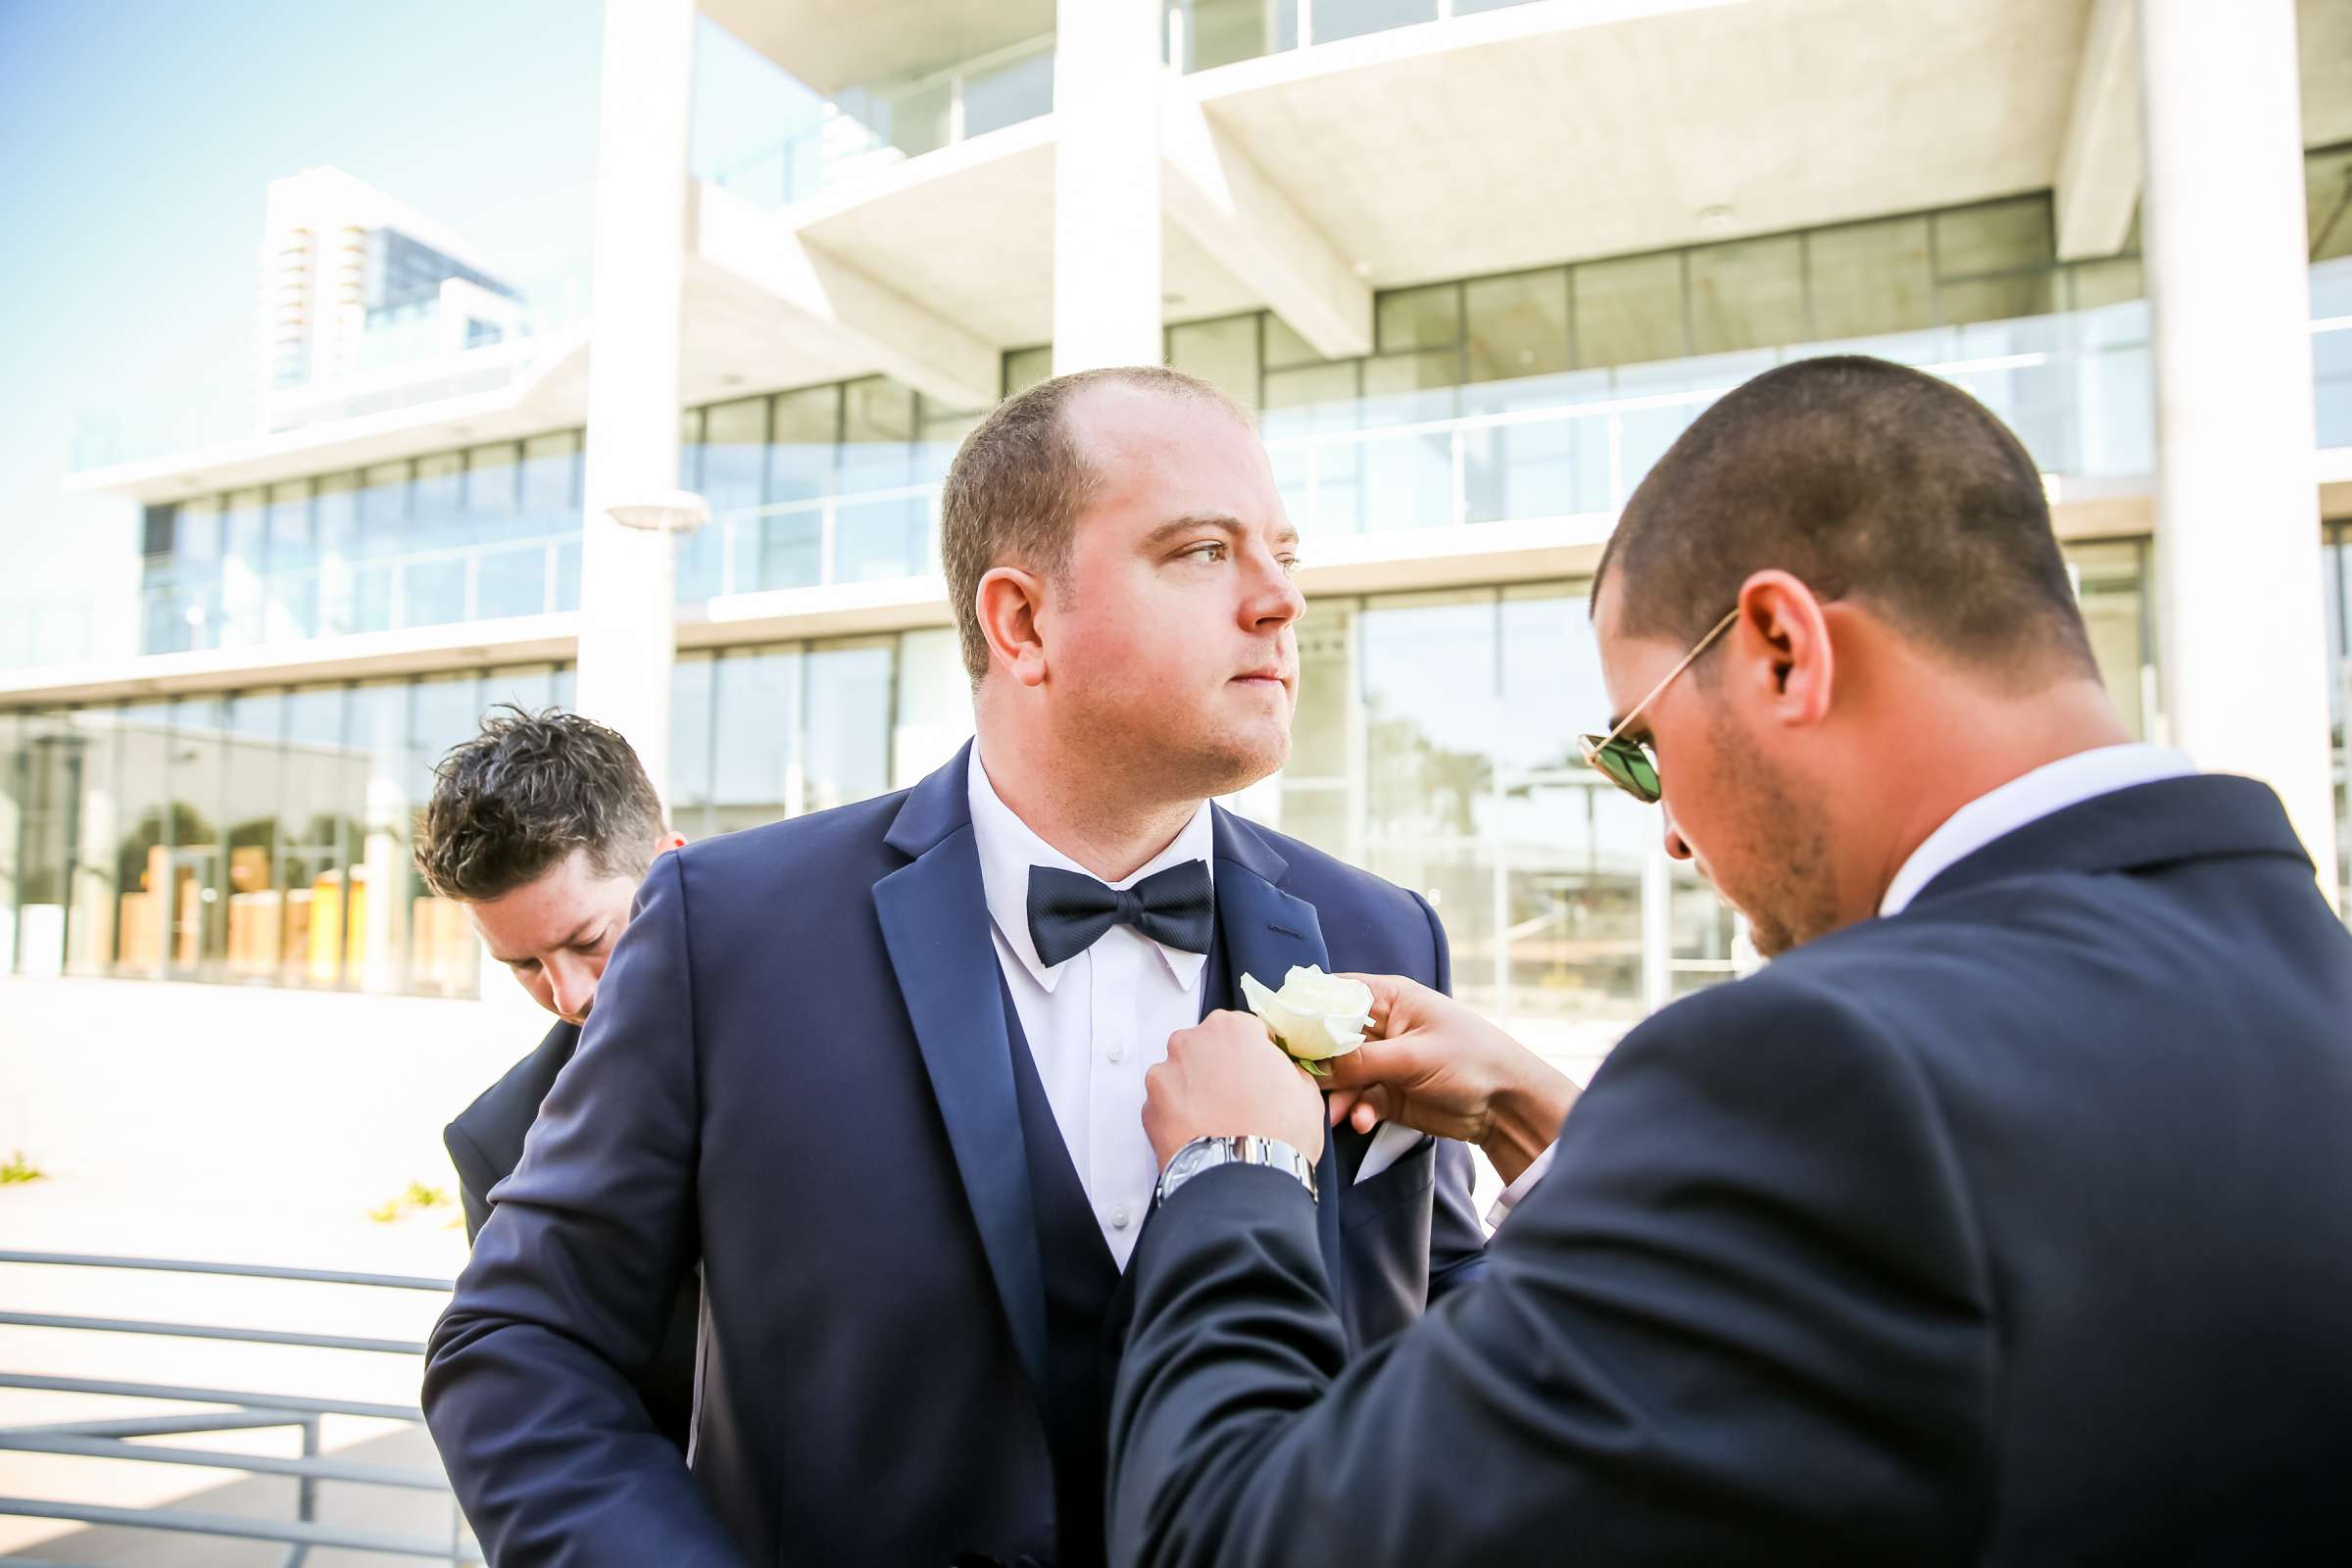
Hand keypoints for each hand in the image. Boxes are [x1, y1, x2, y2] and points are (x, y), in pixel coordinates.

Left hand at [1146, 1011, 1326, 1168]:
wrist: (1242, 1182)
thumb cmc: (1278, 1135)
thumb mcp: (1306, 1093)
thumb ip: (1290, 1071)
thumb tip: (1285, 1074)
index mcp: (1231, 1028)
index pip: (1246, 1030)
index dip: (1258, 1055)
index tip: (1262, 1075)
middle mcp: (1191, 1043)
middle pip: (1207, 1049)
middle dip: (1221, 1069)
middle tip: (1240, 1101)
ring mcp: (1164, 1075)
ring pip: (1182, 1076)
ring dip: (1196, 1092)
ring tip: (1219, 1122)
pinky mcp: (1148, 1109)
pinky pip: (1166, 1106)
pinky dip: (1179, 1117)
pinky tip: (1201, 1135)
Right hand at [1320, 974, 1577, 1185]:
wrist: (1508, 1106)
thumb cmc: (1471, 1061)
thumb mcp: (1414, 1057)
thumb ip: (1362, 1061)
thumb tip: (1317, 1067)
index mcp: (1388, 998)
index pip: (1332, 995)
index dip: (1304, 1012)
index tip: (1280, 1035)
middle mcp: (1380, 1026)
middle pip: (1330, 1039)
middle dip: (1316, 1063)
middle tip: (1298, 1083)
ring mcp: (1383, 1061)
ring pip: (1341, 1075)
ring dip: (1336, 1095)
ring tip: (1336, 1114)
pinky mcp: (1388, 1093)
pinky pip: (1358, 1100)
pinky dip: (1356, 1111)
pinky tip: (1361, 1123)